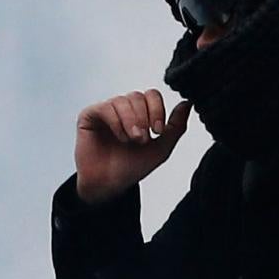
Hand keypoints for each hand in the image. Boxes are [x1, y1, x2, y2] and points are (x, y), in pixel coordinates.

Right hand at [75, 90, 191, 204]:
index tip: (158, 131)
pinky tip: (120, 138)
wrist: (110, 183)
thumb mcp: (161, 148)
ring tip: (131, 140)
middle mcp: (123, 108)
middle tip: (142, 140)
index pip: (152, 95)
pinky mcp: (90, 115)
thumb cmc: (133, 166)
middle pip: (138, 96)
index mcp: (140, 112)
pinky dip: (116, 122)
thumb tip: (188, 103)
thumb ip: (176, 127)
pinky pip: (106, 108)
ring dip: (131, 122)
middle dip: (144, 118)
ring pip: (122, 101)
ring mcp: (106, 110)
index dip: (157, 109)